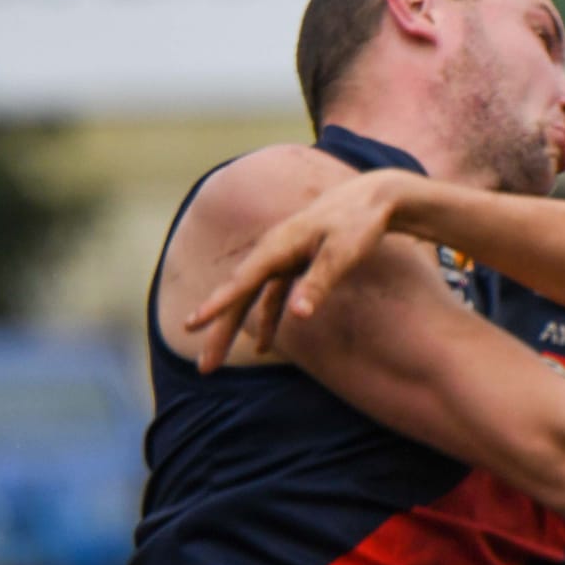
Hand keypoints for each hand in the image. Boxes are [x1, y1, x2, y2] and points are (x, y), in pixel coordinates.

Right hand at [184, 169, 412, 371]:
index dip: (218, 305)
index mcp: (277, 246)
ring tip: (214, 363)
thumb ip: (319, 283)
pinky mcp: (291, 265)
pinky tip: (264, 347)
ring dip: (233, 330)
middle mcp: (270, 252)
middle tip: (204, 367)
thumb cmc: (358, 224)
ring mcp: (279, 259)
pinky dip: (267, 321)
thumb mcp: (343, 254)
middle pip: (238, 296)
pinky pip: (270, 298)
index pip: (242, 282)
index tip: (192, 324)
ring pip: (248, 299)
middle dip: (219, 331)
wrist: (372, 197)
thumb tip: (298, 315)